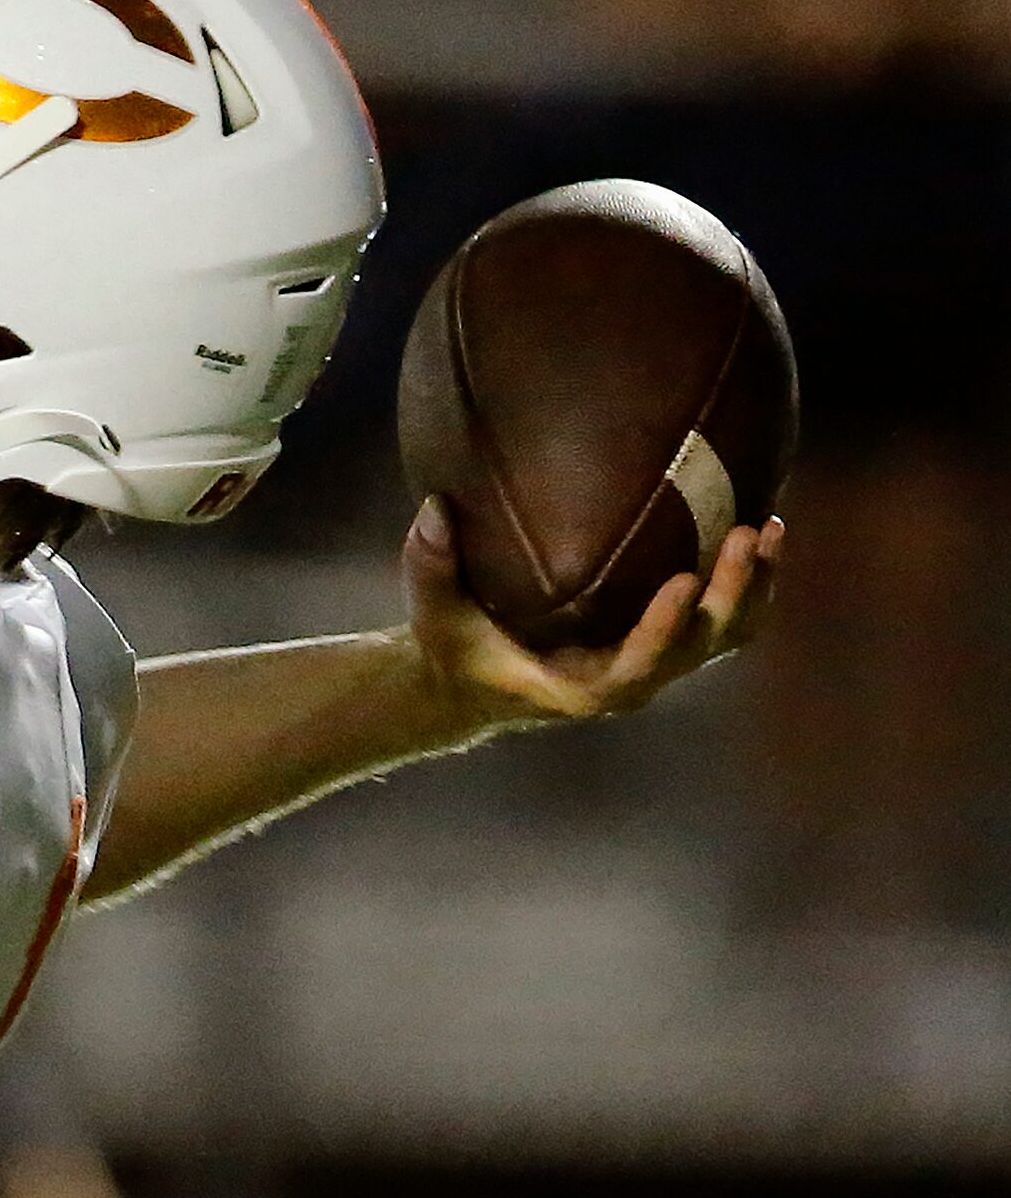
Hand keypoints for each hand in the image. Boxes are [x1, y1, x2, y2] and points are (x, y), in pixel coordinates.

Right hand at [403, 498, 782, 730]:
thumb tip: (436, 509)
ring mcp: (654, 664)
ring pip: (725, 635)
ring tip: (767, 526)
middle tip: (743, 531)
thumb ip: (430, 563)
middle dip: (730, 592)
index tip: (685, 580)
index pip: (635, 668)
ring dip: (753, 586)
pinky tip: (757, 526)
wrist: (477, 681)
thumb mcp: (433, 611)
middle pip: (701, 647)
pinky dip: (745, 581)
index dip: (666, 629)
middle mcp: (628, 682)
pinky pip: (723, 620)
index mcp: (578, 688)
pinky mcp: (666, 644)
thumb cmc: (456, 644)